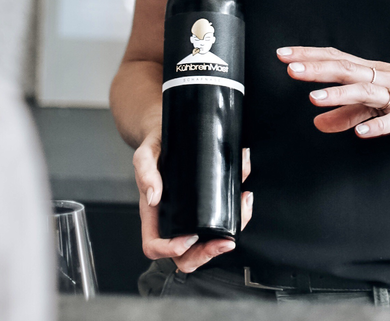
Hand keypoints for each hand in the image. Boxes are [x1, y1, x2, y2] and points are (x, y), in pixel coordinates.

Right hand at [133, 132, 252, 272]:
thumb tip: (153, 196)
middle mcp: (173, 219)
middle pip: (185, 256)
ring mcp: (191, 216)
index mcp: (154, 214)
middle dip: (207, 254)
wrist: (168, 133)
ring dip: (229, 233)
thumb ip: (145, 172)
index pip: (155, 246)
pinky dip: (238, 213)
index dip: (171, 250)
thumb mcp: (146, 155)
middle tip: (225, 242)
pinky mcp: (208, 206)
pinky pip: (222, 220)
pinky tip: (244, 198)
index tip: (190, 237)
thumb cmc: (155, 148)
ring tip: (242, 211)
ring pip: (208, 242)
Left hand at [277, 46, 389, 141]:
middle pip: (347, 70)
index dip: (310, 56)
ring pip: (367, 93)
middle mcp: (385, 80)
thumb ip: (348, 113)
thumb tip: (318, 121)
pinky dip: (378, 126)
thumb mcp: (380, 104)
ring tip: (316, 99)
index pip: (337, 59)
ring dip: (341, 95)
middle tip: (291, 69)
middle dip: (317, 70)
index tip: (284, 55)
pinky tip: (361, 133)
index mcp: (375, 73)